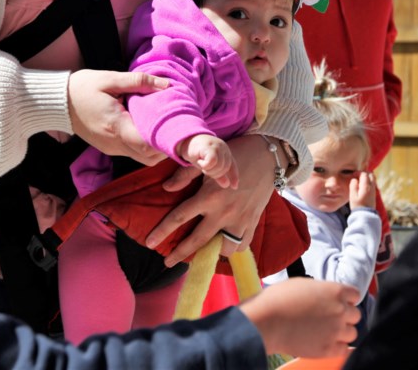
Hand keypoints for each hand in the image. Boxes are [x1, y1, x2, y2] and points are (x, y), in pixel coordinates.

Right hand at [67, 69, 168, 165]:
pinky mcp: (109, 148)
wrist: (57, 103)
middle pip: (150, 156)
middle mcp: (115, 144)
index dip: (167, 140)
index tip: (179, 127)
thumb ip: (139, 82)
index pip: (148, 144)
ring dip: (157, 147)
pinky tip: (147, 128)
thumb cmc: (82, 88)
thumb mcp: (110, 79)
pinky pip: (133, 152)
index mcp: (116, 126)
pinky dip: (145, 145)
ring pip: (143, 158)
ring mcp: (112, 149)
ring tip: (164, 127)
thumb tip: (166, 85)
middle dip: (166, 146)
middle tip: (177, 127)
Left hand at [146, 135, 275, 264]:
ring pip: (222, 248)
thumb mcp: (207, 161)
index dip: (163, 231)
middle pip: (198, 240)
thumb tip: (166, 188)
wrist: (267, 156)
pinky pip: (241, 245)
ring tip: (199, 254)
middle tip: (167, 263)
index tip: (150, 242)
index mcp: (209, 197)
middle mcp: (223, 212)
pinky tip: (223, 247)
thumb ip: (184, 174)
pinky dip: (232, 249)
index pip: (180, 217)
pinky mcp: (253, 222)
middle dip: (180, 254)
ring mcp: (240, 220)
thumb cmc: (234, 154)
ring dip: (210, 253)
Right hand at [178, 134, 238, 189]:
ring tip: (201, 164)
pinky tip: (199, 161)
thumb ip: (218, 174)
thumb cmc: (198, 153)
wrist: (186, 141)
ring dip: (208, 170)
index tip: (234, 187)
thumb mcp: (209, 165)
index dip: (234, 177)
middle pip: (224, 168)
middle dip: (214, 173)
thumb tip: (227, 185)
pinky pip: (212, 162)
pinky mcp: (210, 147)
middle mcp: (224, 148)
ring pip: (218, 166)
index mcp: (225, 152)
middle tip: (204, 169)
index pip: (232, 166)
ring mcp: (218, 147)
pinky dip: (205, 165)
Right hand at [239, 278, 360, 357]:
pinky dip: (336, 346)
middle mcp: (340, 310)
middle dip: (344, 315)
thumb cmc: (278, 299)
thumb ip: (321, 290)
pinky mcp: (329, 349)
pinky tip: (324, 341)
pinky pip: (344, 349)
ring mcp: (336, 331)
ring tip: (325, 331)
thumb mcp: (301, 284)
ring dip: (341, 332)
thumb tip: (325, 296)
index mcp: (335, 291)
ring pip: (352, 333)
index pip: (354, 295)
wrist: (266, 321)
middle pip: (355, 315)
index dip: (346, 299)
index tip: (338, 302)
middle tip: (329, 317)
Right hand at [349, 171, 375, 208]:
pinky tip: (362, 186)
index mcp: (366, 186)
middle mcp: (372, 187)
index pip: (364, 174)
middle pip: (371, 175)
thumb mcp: (352, 196)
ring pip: (373, 179)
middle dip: (364, 173)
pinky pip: (372, 184)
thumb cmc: (357, 205)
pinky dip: (368, 182)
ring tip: (359, 181)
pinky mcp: (374, 194)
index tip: (353, 175)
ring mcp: (374, 191)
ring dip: (366, 177)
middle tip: (357, 176)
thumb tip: (354, 179)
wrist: (365, 215)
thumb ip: (353, 186)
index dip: (358, 172)